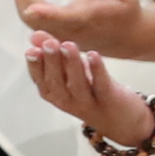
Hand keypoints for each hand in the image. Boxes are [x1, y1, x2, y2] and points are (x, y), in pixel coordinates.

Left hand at [18, 0, 153, 56]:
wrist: (127, 37)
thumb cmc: (126, 10)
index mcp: (86, 21)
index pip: (62, 20)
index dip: (45, 15)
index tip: (31, 7)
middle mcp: (67, 32)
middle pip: (35, 19)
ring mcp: (58, 35)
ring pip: (30, 20)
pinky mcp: (54, 34)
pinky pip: (33, 20)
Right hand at [20, 31, 154, 151]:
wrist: (122, 121)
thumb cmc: (92, 93)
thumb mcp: (70, 72)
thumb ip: (53, 53)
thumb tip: (35, 35)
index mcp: (54, 93)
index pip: (40, 80)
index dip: (35, 65)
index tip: (32, 50)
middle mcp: (67, 100)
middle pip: (56, 83)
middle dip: (51, 62)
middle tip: (49, 43)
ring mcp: (87, 103)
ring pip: (77, 84)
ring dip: (71, 64)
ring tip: (67, 45)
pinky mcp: (109, 100)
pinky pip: (101, 85)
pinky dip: (97, 70)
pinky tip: (93, 55)